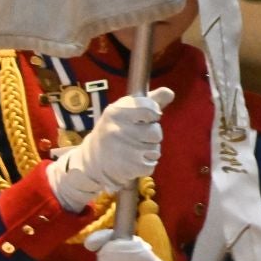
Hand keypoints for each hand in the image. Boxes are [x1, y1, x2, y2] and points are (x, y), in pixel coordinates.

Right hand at [46, 87, 173, 211]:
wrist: (90, 161)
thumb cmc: (113, 131)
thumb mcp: (124, 112)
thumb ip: (148, 102)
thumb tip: (169, 93)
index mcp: (116, 112)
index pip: (150, 109)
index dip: (153, 115)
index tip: (145, 118)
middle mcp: (117, 131)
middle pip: (156, 132)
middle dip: (151, 136)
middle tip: (136, 137)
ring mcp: (122, 151)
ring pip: (155, 149)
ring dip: (149, 151)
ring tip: (133, 150)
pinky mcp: (127, 168)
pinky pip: (151, 164)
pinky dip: (146, 164)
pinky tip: (132, 162)